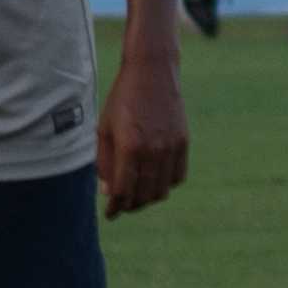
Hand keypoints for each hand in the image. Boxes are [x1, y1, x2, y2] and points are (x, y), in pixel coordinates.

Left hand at [95, 54, 189, 217]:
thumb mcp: (104, 129)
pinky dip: (166, 185)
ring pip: (162, 190)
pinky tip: (155, 180)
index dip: (115, 207)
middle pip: (143, 195)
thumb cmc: (122, 100)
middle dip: (130, 206)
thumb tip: (108, 192)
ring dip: (148, 198)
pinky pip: (177, 177)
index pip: (122, 191)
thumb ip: (105, 162)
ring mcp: (171, 147)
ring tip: (138, 195)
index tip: (110, 214)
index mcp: (129, 147)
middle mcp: (152, 150)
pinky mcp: (183, 143)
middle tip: (122, 206)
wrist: (152, 73)